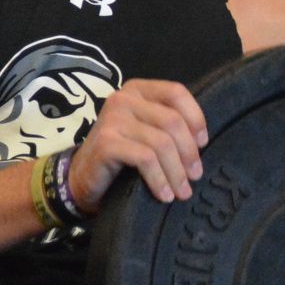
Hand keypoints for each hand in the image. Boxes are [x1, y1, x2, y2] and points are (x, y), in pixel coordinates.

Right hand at [66, 79, 207, 213]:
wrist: (81, 178)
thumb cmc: (121, 156)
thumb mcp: (146, 132)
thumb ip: (168, 125)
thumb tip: (201, 141)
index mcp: (137, 90)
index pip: (176, 93)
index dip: (195, 118)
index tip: (203, 144)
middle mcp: (123, 98)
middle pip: (172, 121)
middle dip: (189, 153)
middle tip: (194, 177)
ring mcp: (112, 119)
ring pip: (161, 143)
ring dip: (176, 172)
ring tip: (181, 192)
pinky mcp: (106, 142)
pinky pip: (145, 159)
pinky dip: (159, 179)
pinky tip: (164, 195)